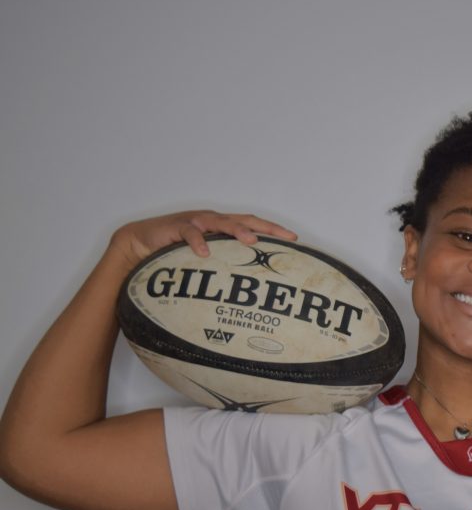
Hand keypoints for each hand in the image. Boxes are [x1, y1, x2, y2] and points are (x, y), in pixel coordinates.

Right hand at [110, 210, 297, 269]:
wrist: (140, 241)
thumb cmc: (175, 252)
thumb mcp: (204, 260)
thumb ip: (222, 267)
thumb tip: (245, 290)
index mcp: (222, 227)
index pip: (253, 224)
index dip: (273, 230)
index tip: (294, 240)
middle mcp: (213, 220)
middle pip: (244, 219)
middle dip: (265, 227)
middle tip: (283, 237)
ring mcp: (196, 221)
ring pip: (221, 222)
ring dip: (237, 230)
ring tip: (250, 240)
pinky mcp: (176, 226)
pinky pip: (189, 233)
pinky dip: (198, 241)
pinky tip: (205, 252)